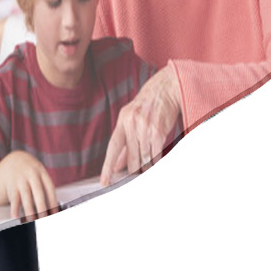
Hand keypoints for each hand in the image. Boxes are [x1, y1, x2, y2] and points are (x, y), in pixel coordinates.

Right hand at [0, 151, 58, 220]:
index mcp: (41, 172)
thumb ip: (46, 187)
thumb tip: (54, 208)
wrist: (14, 160)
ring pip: (26, 197)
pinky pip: (13, 199)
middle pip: (38, 192)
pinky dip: (14, 209)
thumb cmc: (31, 171)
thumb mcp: (40, 173)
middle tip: (44, 218)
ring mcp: (21, 180)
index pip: (49, 187)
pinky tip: (15, 217)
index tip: (55, 213)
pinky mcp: (12, 186)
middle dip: (41, 207)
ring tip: (31, 221)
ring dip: (29, 211)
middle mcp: (31, 175)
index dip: (53, 201)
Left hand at [100, 66, 182, 182]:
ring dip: (145, 169)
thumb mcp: (132, 118)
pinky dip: (155, 163)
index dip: (107, 166)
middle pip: (130, 157)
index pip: (113, 147)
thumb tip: (117, 163)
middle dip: (132, 172)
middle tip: (132, 182)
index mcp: (123, 120)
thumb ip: (125, 142)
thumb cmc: (148, 104)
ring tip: (146, 176)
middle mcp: (132, 123)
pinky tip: (155, 167)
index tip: (104, 181)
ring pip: (144, 157)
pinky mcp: (159, 131)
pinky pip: (155, 154)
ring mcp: (145, 127)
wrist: (166, 88)